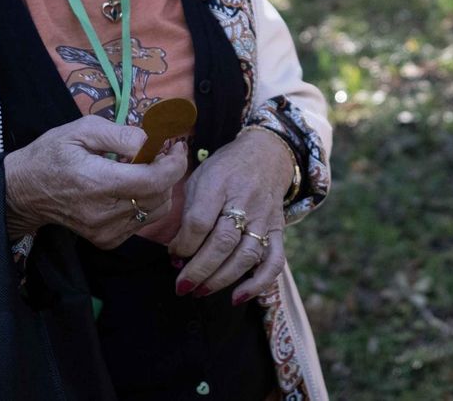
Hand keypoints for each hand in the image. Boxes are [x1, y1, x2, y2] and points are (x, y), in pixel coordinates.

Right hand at [4, 114, 187, 246]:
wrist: (24, 192)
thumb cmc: (52, 154)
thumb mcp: (82, 129)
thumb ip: (121, 134)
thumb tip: (151, 142)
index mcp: (98, 182)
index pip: (154, 180)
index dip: (175, 163)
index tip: (176, 146)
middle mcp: (104, 213)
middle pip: (161, 195)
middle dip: (169, 171)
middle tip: (160, 152)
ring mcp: (106, 231)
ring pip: (157, 210)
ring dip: (161, 187)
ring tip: (146, 169)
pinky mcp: (106, 241)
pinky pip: (143, 222)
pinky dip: (147, 203)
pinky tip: (132, 187)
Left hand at [169, 127, 292, 303]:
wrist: (266, 155)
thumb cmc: (224, 171)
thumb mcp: (199, 179)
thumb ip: (188, 213)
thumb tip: (178, 255)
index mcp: (219, 182)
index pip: (199, 221)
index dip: (183, 245)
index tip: (173, 255)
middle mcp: (245, 200)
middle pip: (223, 242)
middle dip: (198, 270)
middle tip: (182, 286)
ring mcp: (264, 217)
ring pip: (246, 256)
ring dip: (221, 279)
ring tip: (200, 291)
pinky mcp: (278, 231)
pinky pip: (274, 262)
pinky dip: (257, 284)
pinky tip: (237, 297)